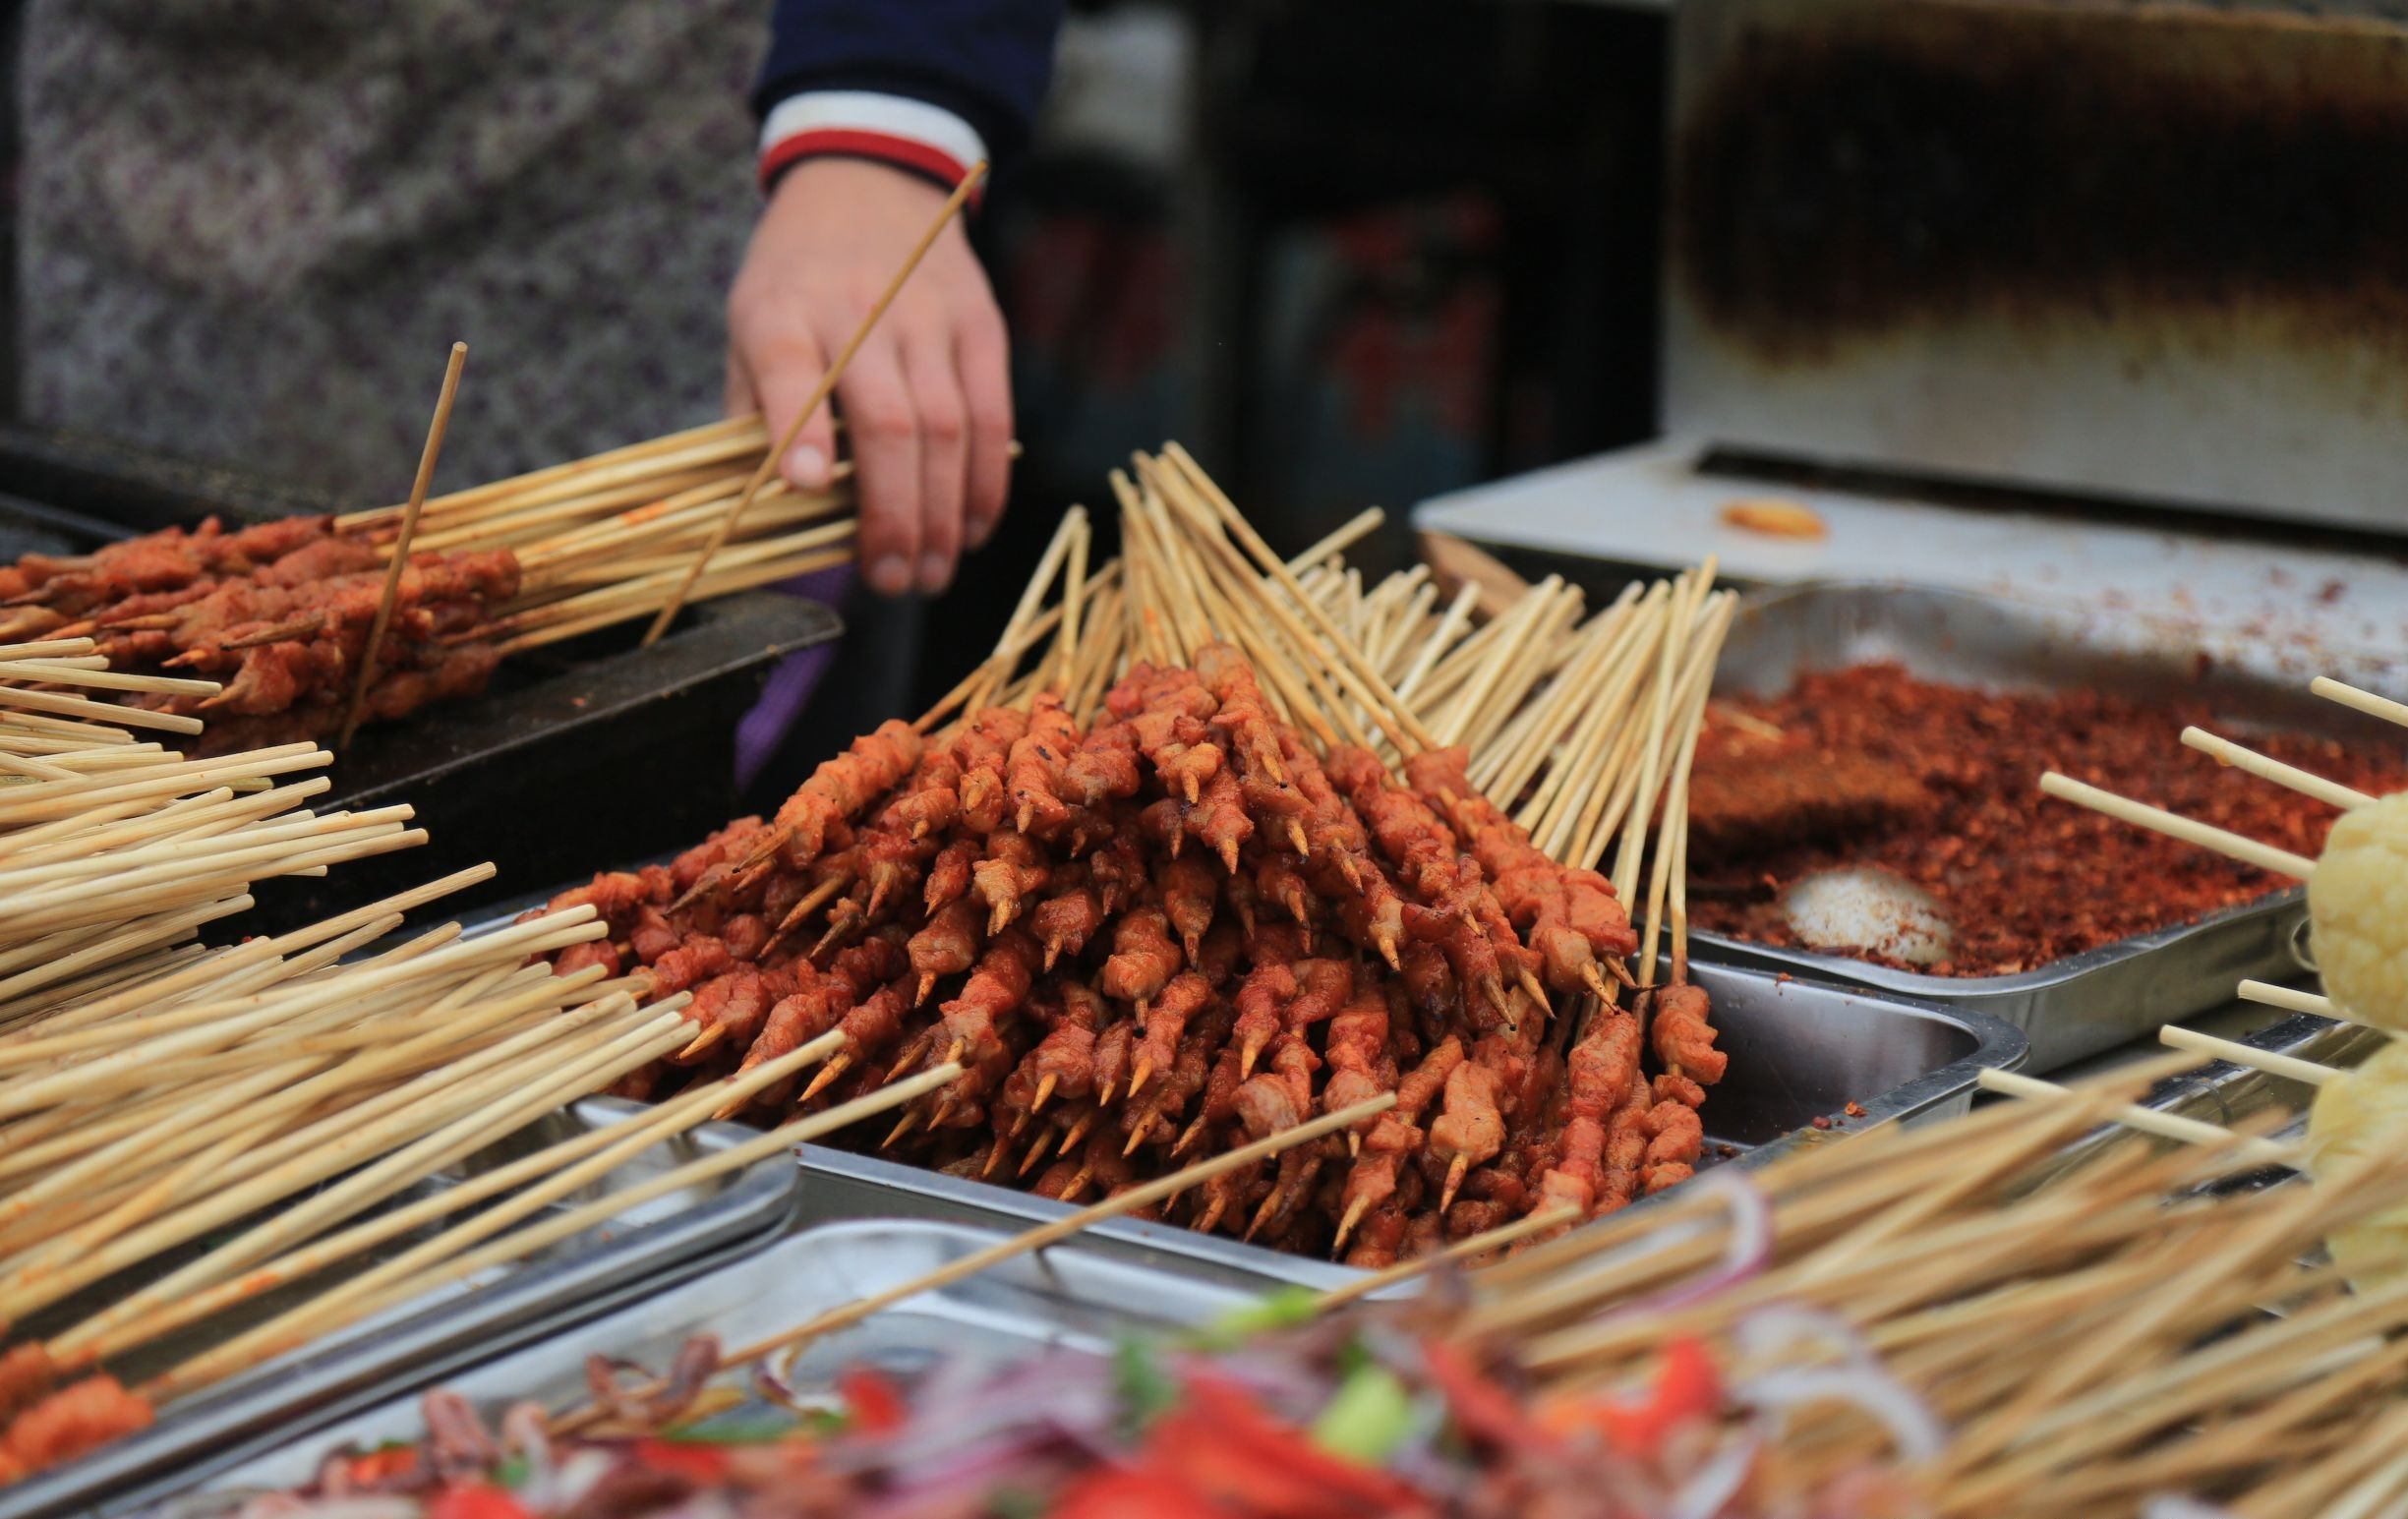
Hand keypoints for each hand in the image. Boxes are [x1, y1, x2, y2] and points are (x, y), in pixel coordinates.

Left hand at [726, 158, 1012, 596]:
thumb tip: (769, 523)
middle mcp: (858, 311)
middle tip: (890, 580)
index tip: (807, 486)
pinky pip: (993, 415)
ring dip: (942, 512)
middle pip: (888, 421)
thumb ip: (755, 417)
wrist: (867, 185)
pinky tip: (973, 526)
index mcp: (782, 313)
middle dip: (894, 513)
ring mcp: (927, 317)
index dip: (802, 429)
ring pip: (948, 428)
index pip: (791, 368)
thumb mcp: (748, 330)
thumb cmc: (795, 284)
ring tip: (930, 572)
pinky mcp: (981, 325)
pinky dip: (987, 481)